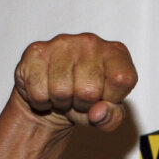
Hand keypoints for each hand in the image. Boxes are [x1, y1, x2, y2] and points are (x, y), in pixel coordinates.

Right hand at [13, 33, 136, 130]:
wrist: (55, 95)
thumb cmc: (89, 101)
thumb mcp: (109, 113)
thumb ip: (112, 116)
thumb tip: (97, 113)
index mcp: (117, 52)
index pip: (122, 79)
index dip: (112, 97)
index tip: (106, 97)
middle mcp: (91, 42)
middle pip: (89, 90)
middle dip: (84, 105)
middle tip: (81, 99)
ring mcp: (62, 43)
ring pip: (61, 91)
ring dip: (62, 103)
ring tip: (66, 95)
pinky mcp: (36, 51)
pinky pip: (39, 91)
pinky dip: (42, 101)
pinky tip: (48, 91)